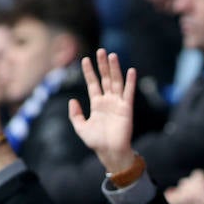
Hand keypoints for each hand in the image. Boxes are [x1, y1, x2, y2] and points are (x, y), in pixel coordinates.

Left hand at [68, 49, 136, 172]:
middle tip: (101, 51)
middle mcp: (108, 101)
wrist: (110, 152)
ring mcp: (118, 104)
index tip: (85, 59)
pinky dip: (130, 82)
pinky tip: (131, 70)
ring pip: (116, 82)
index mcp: (97, 104)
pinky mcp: (127, 108)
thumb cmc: (96, 142)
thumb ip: (75, 115)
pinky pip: (128, 93)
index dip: (89, 72)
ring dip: (114, 69)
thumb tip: (73, 101)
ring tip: (112, 55)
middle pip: (105, 79)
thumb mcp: (80, 128)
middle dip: (102, 65)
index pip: (93, 84)